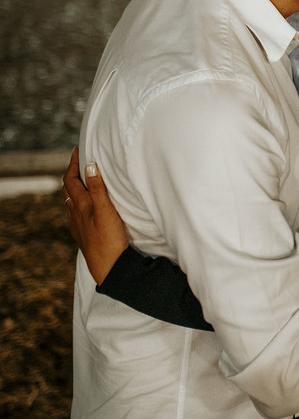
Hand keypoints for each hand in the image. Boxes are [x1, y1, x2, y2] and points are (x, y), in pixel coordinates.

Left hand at [63, 147, 131, 284]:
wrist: (109, 268)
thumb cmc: (109, 239)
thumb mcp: (106, 210)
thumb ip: (98, 188)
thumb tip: (89, 165)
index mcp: (80, 205)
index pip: (70, 179)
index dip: (73, 164)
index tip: (78, 150)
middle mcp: (75, 214)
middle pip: (68, 189)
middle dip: (72, 174)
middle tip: (81, 162)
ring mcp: (78, 225)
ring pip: (71, 202)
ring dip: (75, 189)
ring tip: (83, 181)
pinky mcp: (84, 235)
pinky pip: (76, 214)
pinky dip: (78, 204)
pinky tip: (85, 208)